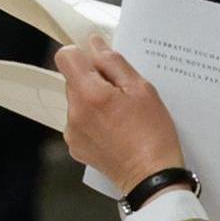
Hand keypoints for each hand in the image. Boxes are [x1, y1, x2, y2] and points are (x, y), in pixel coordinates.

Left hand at [55, 35, 185, 193]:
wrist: (150, 176)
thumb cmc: (153, 133)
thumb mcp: (142, 89)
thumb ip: (114, 63)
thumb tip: (95, 44)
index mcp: (90, 93)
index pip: (67, 56)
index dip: (84, 54)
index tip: (102, 63)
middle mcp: (74, 112)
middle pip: (73, 79)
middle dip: (94, 80)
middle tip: (123, 94)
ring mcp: (71, 131)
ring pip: (77, 101)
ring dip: (94, 101)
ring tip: (122, 116)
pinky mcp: (75, 146)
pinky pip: (79, 121)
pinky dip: (94, 120)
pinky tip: (116, 130)